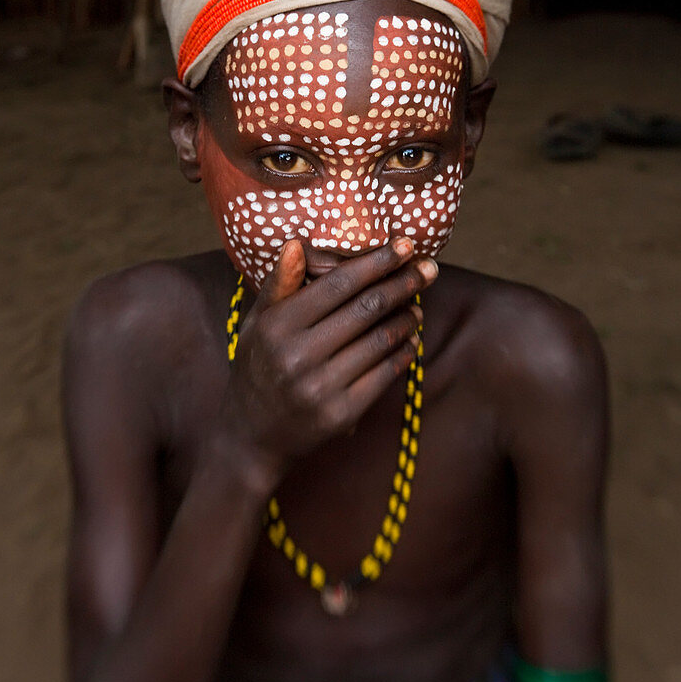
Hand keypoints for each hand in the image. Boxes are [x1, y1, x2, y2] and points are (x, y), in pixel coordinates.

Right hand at [221, 237, 437, 481]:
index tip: (405, 245)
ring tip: (418, 305)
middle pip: (366, 308)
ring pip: (380, 340)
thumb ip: (278, 284)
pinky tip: (411, 339)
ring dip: (408, 318)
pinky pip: (384, 374)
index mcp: (278, 325)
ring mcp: (321, 387)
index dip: (376, 262)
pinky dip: (404, 352)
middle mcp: (298, 355)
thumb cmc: (257, 369)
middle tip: (429, 269)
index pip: (338, 285)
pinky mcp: (341, 414)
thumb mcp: (257, 324)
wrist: (251, 437)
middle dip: (403, 284)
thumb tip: (297, 244)